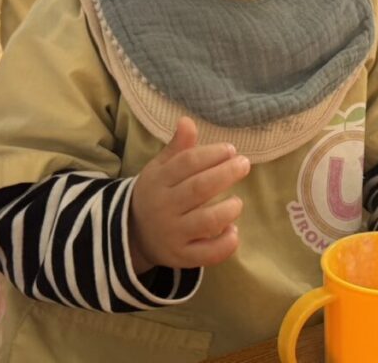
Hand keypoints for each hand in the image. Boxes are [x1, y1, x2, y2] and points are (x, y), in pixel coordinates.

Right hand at [129, 117, 249, 272]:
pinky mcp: (182, 257)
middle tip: (244, 164)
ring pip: (205, 222)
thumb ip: (177, 148)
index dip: (211, 154)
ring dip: (227, 210)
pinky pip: (207, 254)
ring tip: (238, 201)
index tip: (231, 149)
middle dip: (225, 174)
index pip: (186, 164)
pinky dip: (224, 244)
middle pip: (199, 189)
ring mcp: (173, 234)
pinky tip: (233, 231)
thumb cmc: (157, 194)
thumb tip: (187, 120)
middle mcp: (165, 207)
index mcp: (159, 181)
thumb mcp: (160, 169)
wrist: (133, 235)